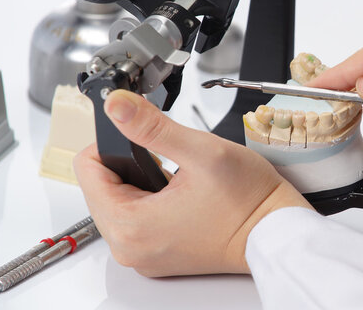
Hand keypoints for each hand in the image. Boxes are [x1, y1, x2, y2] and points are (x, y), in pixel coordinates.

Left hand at [74, 90, 312, 276]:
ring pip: (118, 202)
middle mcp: (131, 249)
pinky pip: (136, 220)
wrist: (275, 231)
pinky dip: (150, 201)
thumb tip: (116, 106)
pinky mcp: (157, 256)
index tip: (143, 137)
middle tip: (168, 158)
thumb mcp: (201, 152)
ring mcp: (143, 256)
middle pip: (100, 187)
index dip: (113, 142)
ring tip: (177, 177)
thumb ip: (152, 126)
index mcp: (131, 226)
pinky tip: (178, 193)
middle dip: (130, 164)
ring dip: (141, 181)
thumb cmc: (248, 200)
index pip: (87, 170)